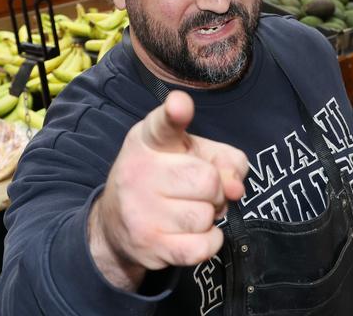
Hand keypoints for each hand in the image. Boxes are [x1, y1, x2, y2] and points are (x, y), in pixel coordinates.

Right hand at [90, 90, 248, 282]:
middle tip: (198, 192)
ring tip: (190, 211)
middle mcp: (140, 171)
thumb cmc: (164, 179)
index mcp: (149, 140)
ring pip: (206, 216)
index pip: (163, 124)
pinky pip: (202, 247)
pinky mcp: (149, 245)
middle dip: (215, 190)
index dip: (175, 113)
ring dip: (209, 217)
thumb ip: (225, 159)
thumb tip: (235, 188)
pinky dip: (210, 242)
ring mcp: (141, 210)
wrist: (116, 224)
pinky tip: (196, 233)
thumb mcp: (192, 154)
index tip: (180, 105)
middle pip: (208, 181)